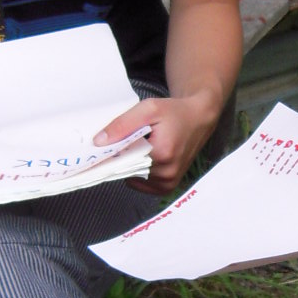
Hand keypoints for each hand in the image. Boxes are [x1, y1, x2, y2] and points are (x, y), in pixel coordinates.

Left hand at [97, 91, 218, 193]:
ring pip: (133, 178)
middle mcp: (166, 174)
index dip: (111, 152)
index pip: (122, 160)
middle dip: (122, 157)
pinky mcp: (168, 187)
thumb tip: (99, 142)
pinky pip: (142, 184)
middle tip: (127, 141)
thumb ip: (122, 125)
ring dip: (131, 165)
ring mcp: (168, 183)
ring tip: (142, 147)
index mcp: (161, 154)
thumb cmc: (174, 112)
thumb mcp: (148, 109)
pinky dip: (138, 172)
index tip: (104, 145)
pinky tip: (146, 157)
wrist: (198, 119)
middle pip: (127, 171)